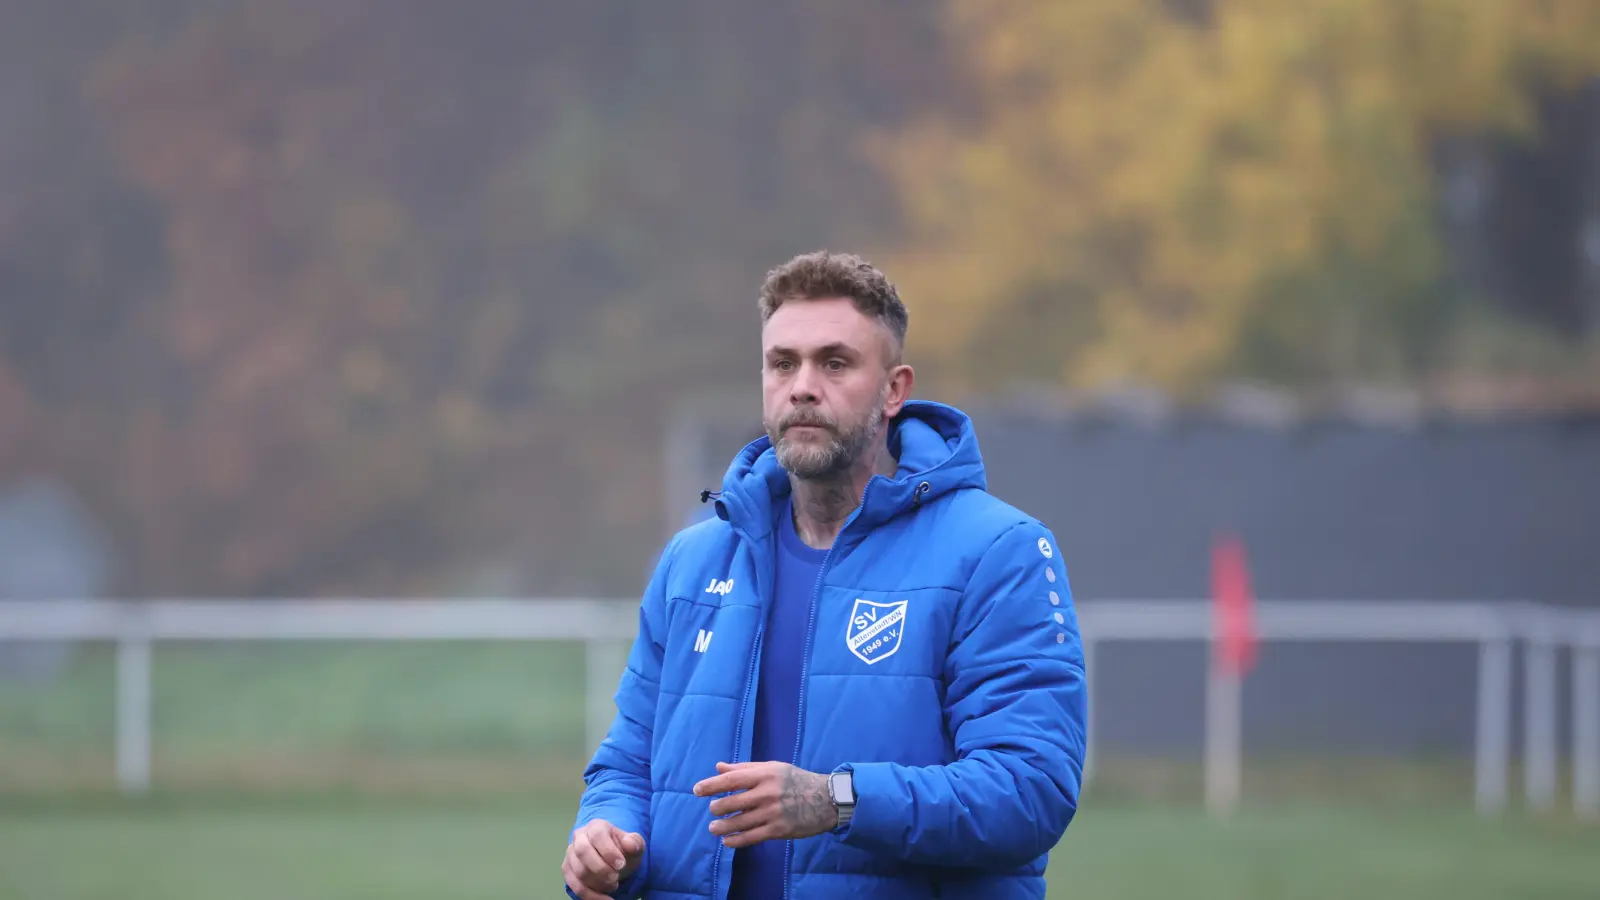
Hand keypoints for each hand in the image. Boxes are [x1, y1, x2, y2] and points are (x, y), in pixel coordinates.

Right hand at [562, 819, 643, 899]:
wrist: (613, 859)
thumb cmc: (623, 850)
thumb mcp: (634, 845)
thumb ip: (634, 842)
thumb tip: (630, 843)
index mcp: (596, 826)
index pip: (597, 835)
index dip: (608, 851)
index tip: (621, 865)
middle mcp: (579, 837)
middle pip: (583, 851)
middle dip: (600, 869)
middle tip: (616, 879)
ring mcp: (571, 853)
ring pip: (578, 870)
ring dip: (597, 883)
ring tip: (614, 886)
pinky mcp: (568, 869)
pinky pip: (574, 885)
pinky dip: (590, 895)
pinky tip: (604, 899)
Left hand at [692, 761, 836, 847]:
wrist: (826, 800)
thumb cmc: (796, 781)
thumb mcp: (773, 768)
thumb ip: (744, 768)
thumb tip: (718, 768)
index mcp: (765, 774)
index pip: (732, 779)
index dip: (711, 785)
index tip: (697, 790)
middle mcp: (767, 792)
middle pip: (732, 802)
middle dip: (717, 808)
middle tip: (713, 811)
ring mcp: (773, 812)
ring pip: (739, 822)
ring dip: (722, 827)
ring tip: (713, 828)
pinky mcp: (779, 830)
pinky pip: (751, 837)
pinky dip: (736, 840)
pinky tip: (727, 841)